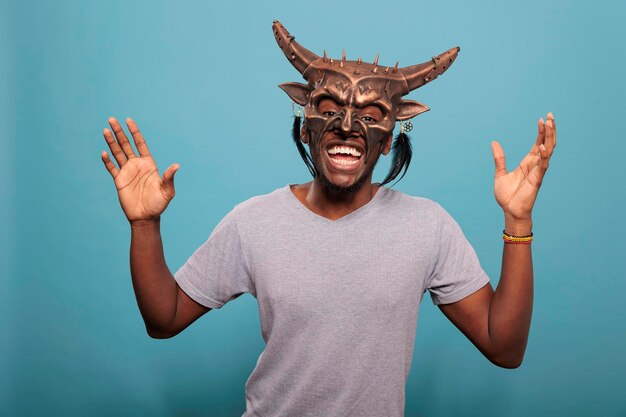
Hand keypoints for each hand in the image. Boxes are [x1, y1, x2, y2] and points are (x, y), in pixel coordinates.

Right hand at [101, 117, 178, 222]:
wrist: (146, 217)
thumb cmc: (159, 204)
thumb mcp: (167, 191)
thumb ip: (169, 177)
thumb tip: (176, 166)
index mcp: (148, 164)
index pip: (140, 143)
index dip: (135, 132)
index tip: (128, 120)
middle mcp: (137, 165)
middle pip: (126, 144)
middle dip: (119, 132)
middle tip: (112, 119)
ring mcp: (127, 172)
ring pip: (117, 153)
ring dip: (111, 142)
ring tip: (105, 130)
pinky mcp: (119, 180)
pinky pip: (112, 168)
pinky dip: (107, 160)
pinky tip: (104, 152)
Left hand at [491, 113, 555, 228]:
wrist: (510, 211)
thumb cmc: (507, 196)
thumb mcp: (500, 173)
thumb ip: (499, 158)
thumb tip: (494, 142)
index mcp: (528, 163)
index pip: (538, 143)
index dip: (541, 132)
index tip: (541, 119)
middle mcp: (535, 165)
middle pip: (547, 143)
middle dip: (549, 130)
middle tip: (550, 115)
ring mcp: (538, 171)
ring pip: (548, 151)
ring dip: (549, 137)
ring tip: (550, 123)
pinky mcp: (537, 179)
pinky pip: (543, 165)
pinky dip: (544, 155)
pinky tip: (543, 146)